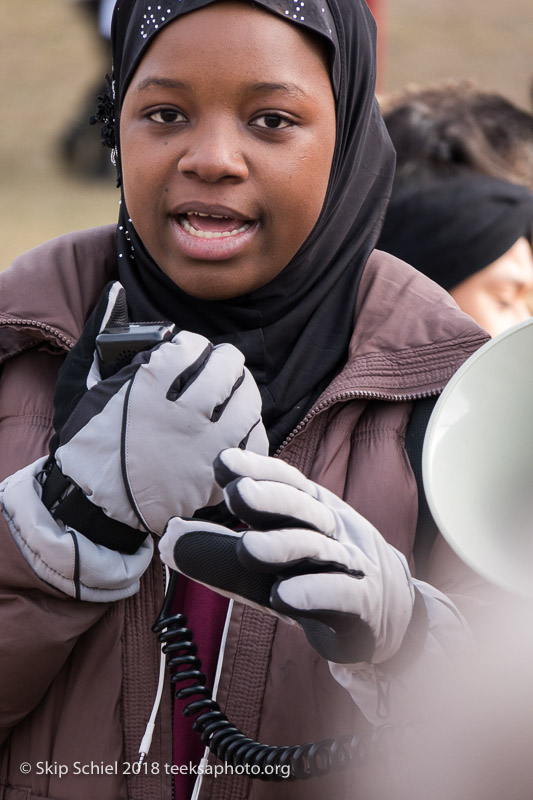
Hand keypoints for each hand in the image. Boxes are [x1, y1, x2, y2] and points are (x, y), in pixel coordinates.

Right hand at [45, 283, 268, 538]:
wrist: (93, 504)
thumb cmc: (86, 441)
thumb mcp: (81, 383)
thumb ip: (101, 334)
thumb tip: (115, 291)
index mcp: (148, 387)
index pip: (192, 346)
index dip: (192, 345)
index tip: (187, 351)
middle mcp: (181, 414)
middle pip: (228, 368)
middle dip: (224, 360)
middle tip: (218, 365)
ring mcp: (202, 447)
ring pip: (248, 402)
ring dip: (243, 390)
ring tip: (232, 392)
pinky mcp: (214, 476)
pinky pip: (253, 442)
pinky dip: (251, 429)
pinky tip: (238, 425)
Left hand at [159, 448, 415, 664]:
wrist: (387, 612)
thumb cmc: (315, 577)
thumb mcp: (270, 562)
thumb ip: (223, 552)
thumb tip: (169, 539)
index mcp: (308, 510)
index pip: (284, 482)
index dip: (257, 470)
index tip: (222, 463)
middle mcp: (330, 529)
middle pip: (299, 508)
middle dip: (269, 499)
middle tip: (236, 493)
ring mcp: (349, 565)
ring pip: (316, 549)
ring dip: (283, 546)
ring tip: (249, 548)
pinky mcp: (361, 605)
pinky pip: (339, 595)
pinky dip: (314, 592)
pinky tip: (285, 596)